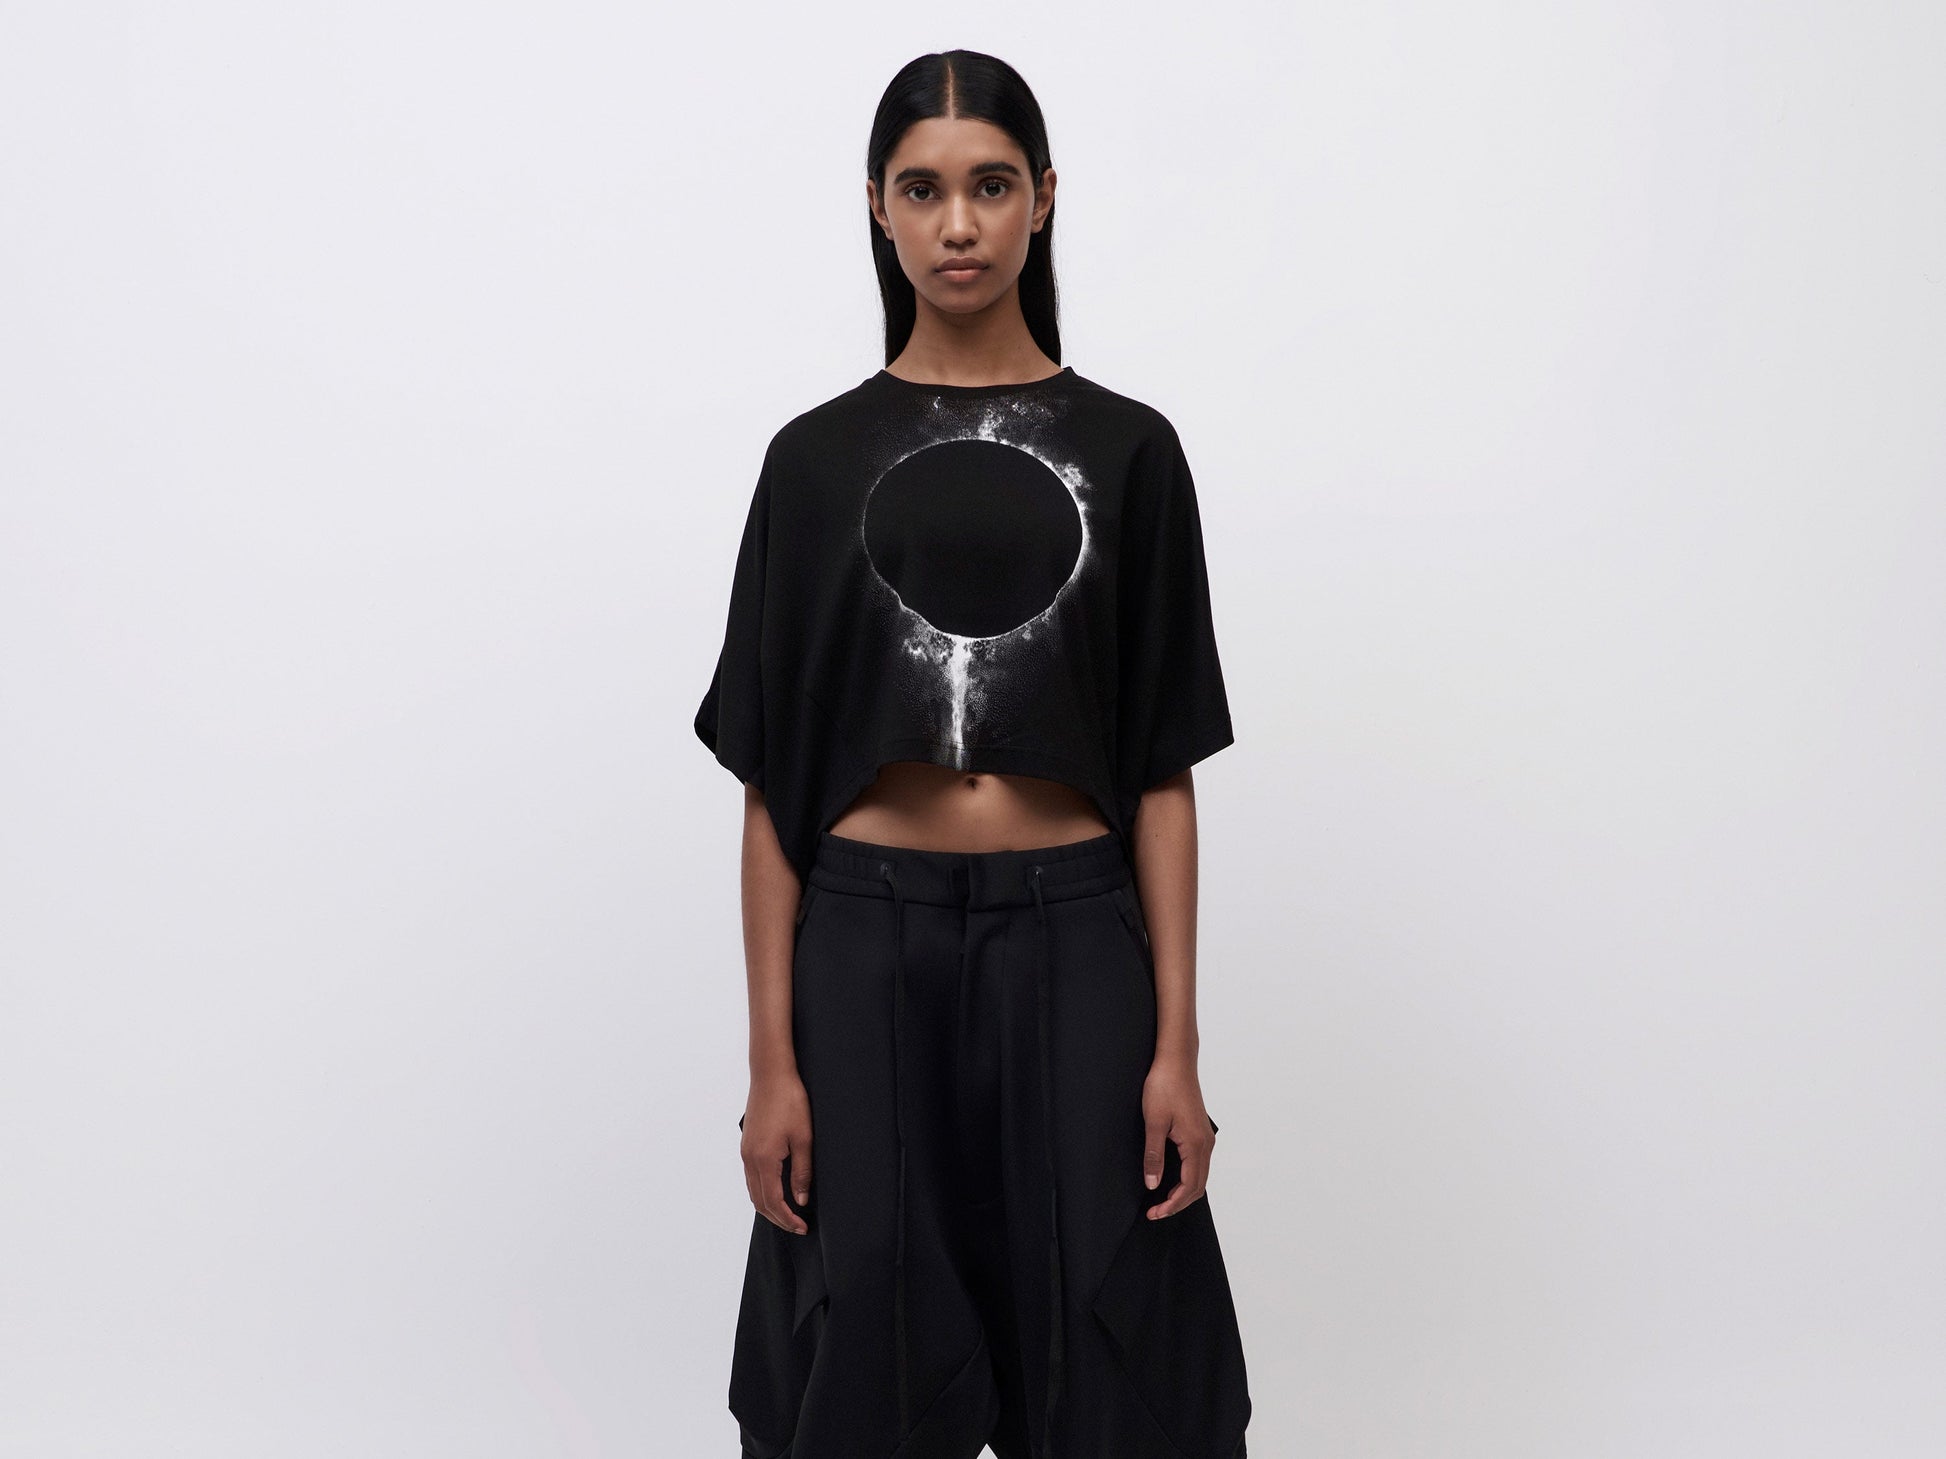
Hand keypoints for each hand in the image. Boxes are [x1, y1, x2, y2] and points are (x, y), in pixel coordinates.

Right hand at [740, 1072, 813, 1233]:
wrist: (771, 1075)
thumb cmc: (790, 1101)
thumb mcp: (803, 1138)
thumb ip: (802, 1171)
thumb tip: (800, 1199)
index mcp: (764, 1160)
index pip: (773, 1201)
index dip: (787, 1218)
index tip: (802, 1227)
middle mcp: (749, 1159)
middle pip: (759, 1201)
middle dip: (778, 1218)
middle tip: (797, 1226)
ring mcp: (746, 1152)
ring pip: (753, 1190)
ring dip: (768, 1206)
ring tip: (787, 1214)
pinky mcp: (747, 1144)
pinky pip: (751, 1177)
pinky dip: (762, 1191)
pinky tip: (775, 1191)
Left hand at [1140, 1056, 1216, 1218]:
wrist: (1176, 1061)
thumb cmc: (1164, 1086)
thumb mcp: (1153, 1122)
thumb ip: (1153, 1155)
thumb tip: (1153, 1185)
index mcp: (1196, 1145)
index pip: (1188, 1187)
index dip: (1171, 1205)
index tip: (1153, 1213)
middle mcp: (1206, 1144)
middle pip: (1197, 1186)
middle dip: (1177, 1203)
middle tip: (1155, 1212)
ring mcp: (1205, 1138)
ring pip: (1199, 1176)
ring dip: (1182, 1192)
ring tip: (1161, 1200)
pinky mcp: (1199, 1132)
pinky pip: (1197, 1164)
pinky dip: (1187, 1178)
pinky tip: (1170, 1179)